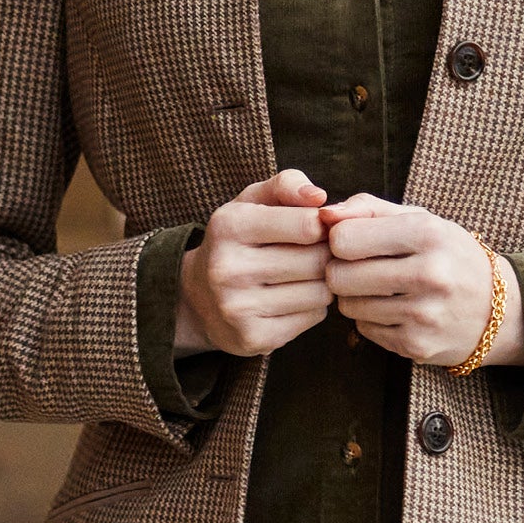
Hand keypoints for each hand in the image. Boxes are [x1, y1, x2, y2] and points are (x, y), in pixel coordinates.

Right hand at [178, 169, 330, 356]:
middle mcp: (227, 268)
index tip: (315, 229)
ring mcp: (238, 307)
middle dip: (324, 255)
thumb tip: (321, 197)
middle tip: (313, 255)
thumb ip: (287, 184)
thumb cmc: (239, 240)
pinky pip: (313, 318)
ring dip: (321, 283)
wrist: (199, 297)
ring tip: (302, 277)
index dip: (322, 226)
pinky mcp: (253, 338)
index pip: (308, 224)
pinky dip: (312, 308)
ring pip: (320, 292)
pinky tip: (292, 299)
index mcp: (230, 226)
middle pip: (317, 260)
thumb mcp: (252, 202)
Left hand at [322, 194, 523, 368]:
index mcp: (427, 234)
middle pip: (339, 276)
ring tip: (381, 289)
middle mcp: (429, 274)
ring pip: (348, 306)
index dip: (340, 241)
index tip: (355, 244)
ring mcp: (424, 314)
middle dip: (341, 271)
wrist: (498, 308)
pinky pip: (364, 330)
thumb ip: (368, 209)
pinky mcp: (417, 345)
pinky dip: (371, 320)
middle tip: (360, 269)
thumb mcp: (419, 220)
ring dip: (355, 297)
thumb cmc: (447, 254)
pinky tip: (394, 311)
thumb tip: (323, 215)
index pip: (343, 239)